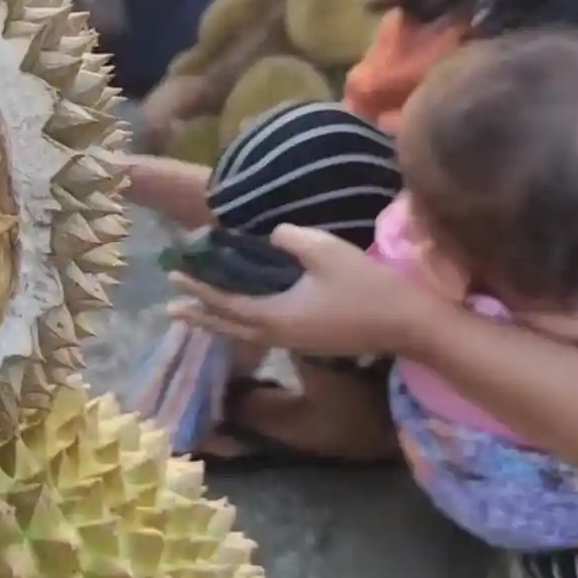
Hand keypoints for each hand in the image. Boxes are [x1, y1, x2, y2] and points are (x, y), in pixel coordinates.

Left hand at [165, 223, 443, 356]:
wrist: (407, 324)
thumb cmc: (365, 286)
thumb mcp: (325, 251)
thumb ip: (289, 238)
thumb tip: (272, 235)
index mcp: (274, 316)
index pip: (225, 301)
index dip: (199, 287)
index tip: (175, 275)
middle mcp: (277, 335)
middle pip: (227, 326)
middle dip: (199, 313)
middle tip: (171, 307)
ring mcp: (294, 342)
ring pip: (244, 334)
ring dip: (219, 321)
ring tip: (198, 314)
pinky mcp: (309, 342)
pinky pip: (262, 333)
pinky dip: (242, 324)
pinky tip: (245, 315)